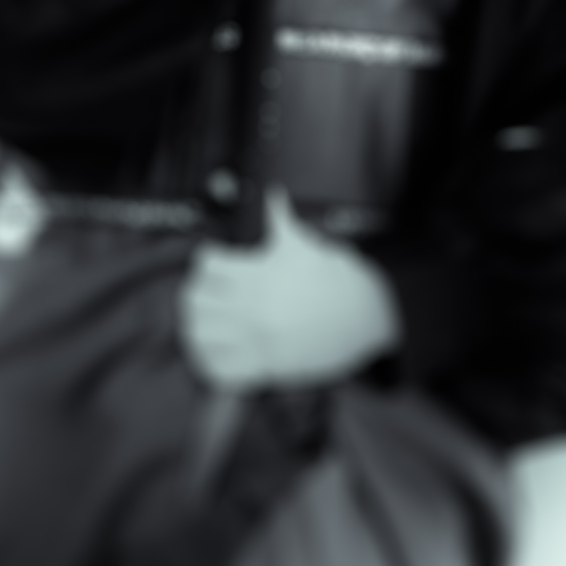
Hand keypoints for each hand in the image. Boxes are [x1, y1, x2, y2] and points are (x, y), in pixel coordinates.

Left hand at [179, 192, 397, 393]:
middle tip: (205, 294)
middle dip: (196, 294)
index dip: (206, 262)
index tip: (213, 264)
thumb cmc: (340, 280)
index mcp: (259, 273)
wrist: (369, 318)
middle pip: (195, 300)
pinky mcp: (266, 368)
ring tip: (205, 323)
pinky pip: (219, 371)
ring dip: (196, 327)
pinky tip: (216, 352)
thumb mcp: (308, 245)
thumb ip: (281, 220)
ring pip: (199, 336)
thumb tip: (273, 193)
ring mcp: (257, 339)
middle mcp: (254, 307)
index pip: (206, 265)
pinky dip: (210, 363)